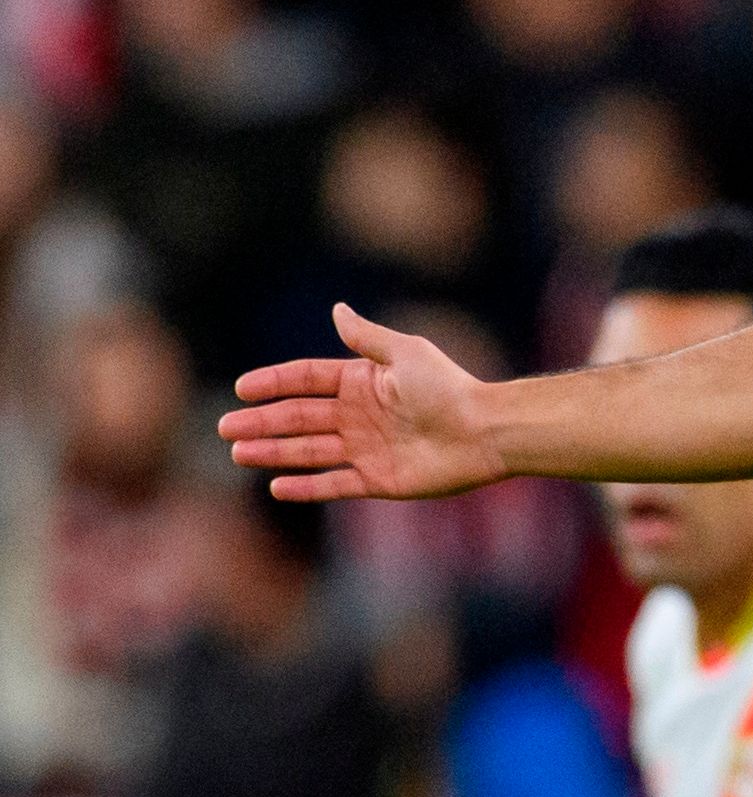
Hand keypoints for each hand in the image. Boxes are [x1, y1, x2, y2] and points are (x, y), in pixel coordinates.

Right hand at [217, 304, 507, 500]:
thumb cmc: (449, 388)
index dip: (275, 383)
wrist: (484, 432)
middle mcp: (360, 415)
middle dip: (262, 422)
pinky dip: (306, 487)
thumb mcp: (405, 354)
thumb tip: (337, 310)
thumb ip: (366, 338)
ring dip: (274, 452)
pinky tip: (276, 487)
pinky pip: (334, 484)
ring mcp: (367, 449)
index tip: (242, 388)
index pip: (307, 380)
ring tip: (239, 453)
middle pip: (300, 418)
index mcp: (363, 382)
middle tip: (224, 428)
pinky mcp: (378, 480)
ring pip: (309, 451)